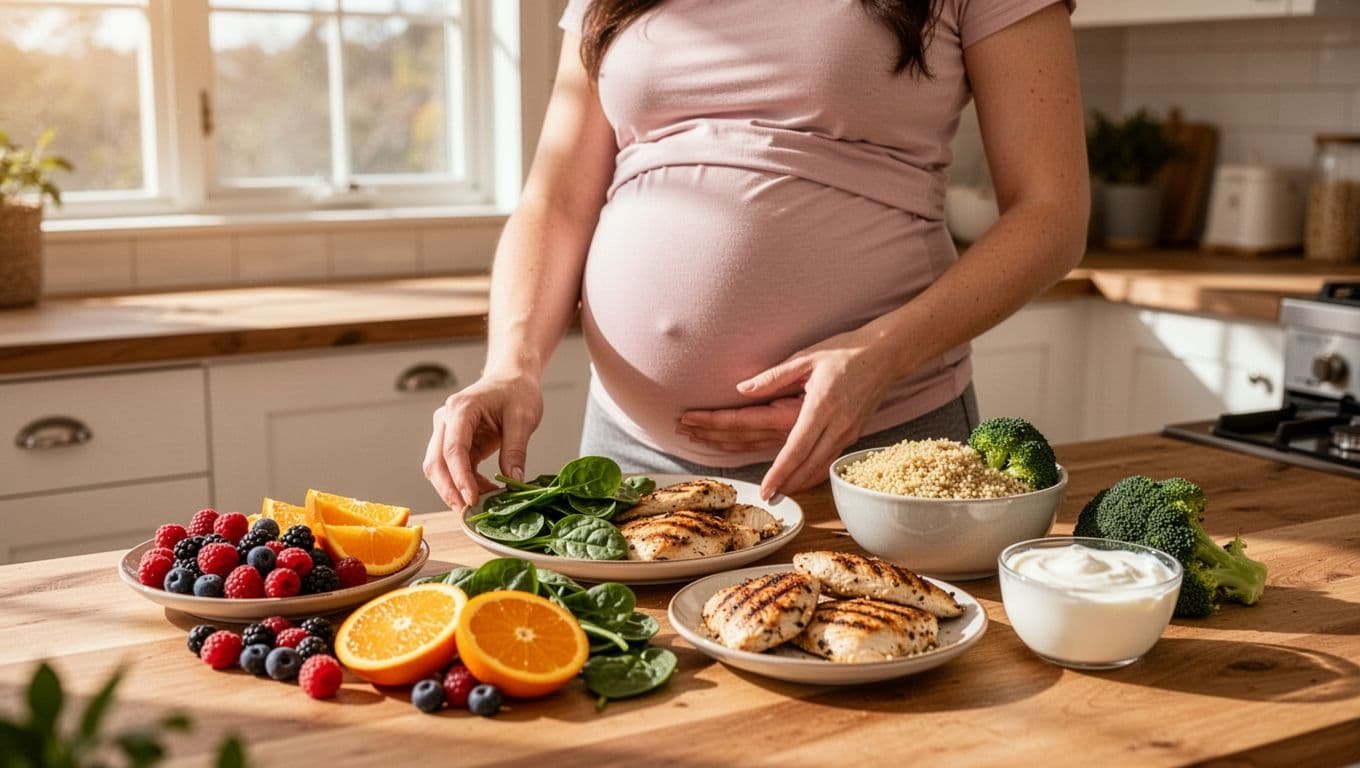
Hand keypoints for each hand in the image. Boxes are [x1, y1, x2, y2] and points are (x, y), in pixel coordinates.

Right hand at [422, 374, 542, 510]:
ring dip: (455, 490)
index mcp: (460, 409)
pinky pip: (453, 468)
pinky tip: (483, 493)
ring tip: (480, 506)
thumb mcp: (523, 418)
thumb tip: (513, 480)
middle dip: (449, 491)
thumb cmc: (517, 390)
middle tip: (468, 513)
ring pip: (439, 468)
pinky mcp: (454, 442)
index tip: (471, 499)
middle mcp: (446, 420)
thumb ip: (515, 450)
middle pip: (436, 462)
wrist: (513, 377)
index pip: (453, 449)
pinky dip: (465, 484)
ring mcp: (446, 431)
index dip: (460, 478)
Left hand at [679, 328, 898, 498]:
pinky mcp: (856, 434)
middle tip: (768, 498)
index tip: (766, 487)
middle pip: (810, 465)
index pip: (797, 447)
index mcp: (823, 404)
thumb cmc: (844, 351)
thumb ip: (773, 376)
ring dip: (801, 483)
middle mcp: (838, 423)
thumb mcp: (806, 357)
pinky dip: (817, 473)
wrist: (885, 354)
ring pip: (822, 467)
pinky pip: (832, 460)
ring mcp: (850, 431)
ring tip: (781, 494)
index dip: (780, 471)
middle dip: (788, 484)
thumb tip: (742, 389)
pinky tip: (803, 480)